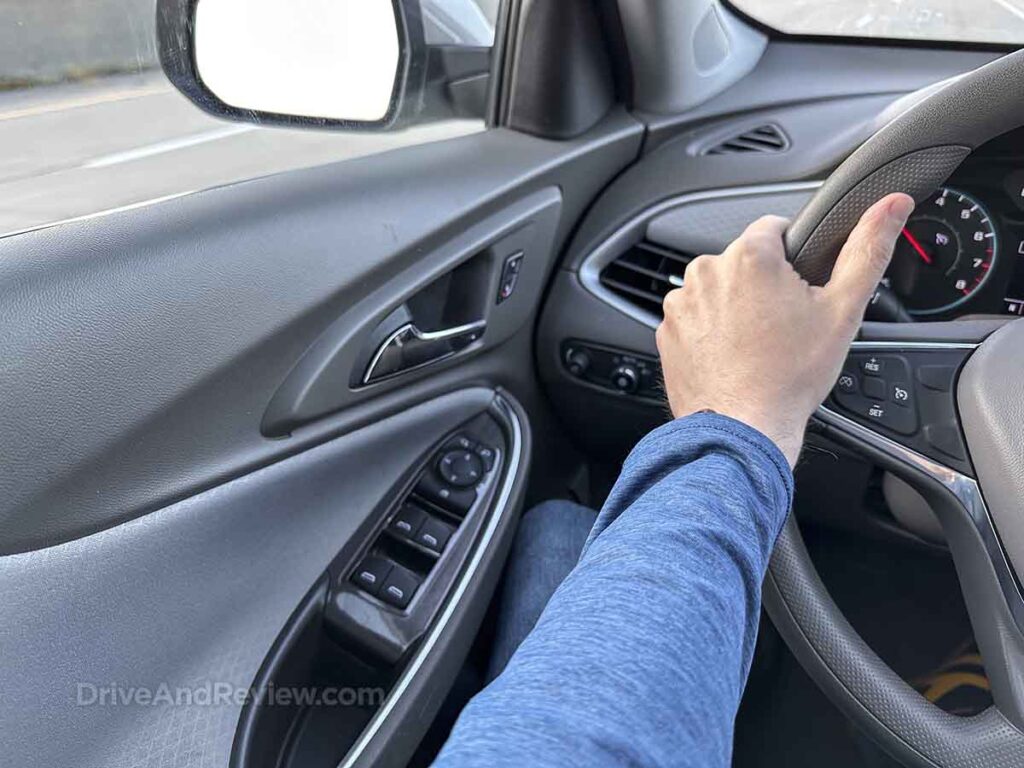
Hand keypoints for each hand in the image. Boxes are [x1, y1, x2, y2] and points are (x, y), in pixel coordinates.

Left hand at [656, 193, 914, 466]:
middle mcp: (706, 271)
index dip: (793, 255)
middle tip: (782, 325)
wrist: (743, 429)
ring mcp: (681, 302)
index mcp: (749, 256)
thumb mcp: (843, 310)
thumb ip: (868, 249)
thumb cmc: (790, 376)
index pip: (773, 228)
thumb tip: (892, 206)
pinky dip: (710, 331)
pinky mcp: (666, 330)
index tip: (800, 287)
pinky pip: (694, 318)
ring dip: (734, 307)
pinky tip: (730, 356)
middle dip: (763, 285)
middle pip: (744, 262)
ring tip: (756, 345)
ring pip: (717, 290)